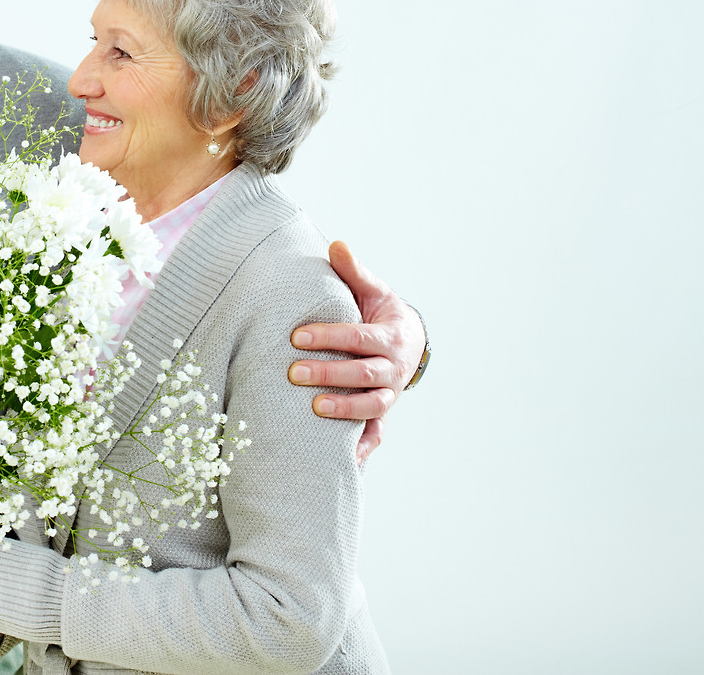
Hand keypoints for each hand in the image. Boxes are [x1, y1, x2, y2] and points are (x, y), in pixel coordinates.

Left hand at [289, 240, 426, 460]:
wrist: (410, 344)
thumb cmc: (380, 313)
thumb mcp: (372, 290)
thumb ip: (353, 272)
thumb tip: (336, 245)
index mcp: (390, 336)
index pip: (357, 337)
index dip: (328, 337)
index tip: (296, 337)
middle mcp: (393, 369)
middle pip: (363, 374)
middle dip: (329, 373)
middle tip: (293, 372)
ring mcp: (389, 394)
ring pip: (372, 406)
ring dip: (346, 409)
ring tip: (314, 408)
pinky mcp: (383, 415)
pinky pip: (375, 435)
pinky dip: (362, 449)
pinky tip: (342, 460)